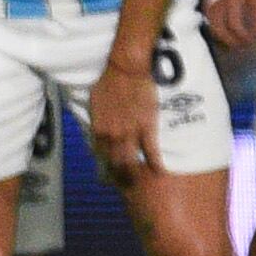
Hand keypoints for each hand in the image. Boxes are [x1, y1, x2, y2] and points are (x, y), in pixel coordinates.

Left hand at [88, 56, 159, 181]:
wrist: (125, 69)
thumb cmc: (108, 81)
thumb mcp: (96, 103)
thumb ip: (98, 120)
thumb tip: (98, 130)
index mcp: (98, 129)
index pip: (99, 155)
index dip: (104, 167)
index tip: (108, 176)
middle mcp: (112, 135)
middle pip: (114, 163)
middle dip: (118, 177)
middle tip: (124, 186)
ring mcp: (130, 133)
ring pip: (130, 161)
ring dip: (134, 175)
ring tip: (138, 185)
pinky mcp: (147, 127)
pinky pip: (152, 150)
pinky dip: (156, 162)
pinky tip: (159, 171)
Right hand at [202, 0, 255, 49]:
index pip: (235, 24)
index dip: (244, 36)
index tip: (253, 41)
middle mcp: (218, 0)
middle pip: (219, 28)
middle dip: (231, 41)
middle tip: (242, 46)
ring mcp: (210, 1)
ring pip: (212, 26)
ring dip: (223, 38)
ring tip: (234, 43)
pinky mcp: (207, 2)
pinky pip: (210, 21)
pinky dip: (217, 30)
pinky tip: (226, 34)